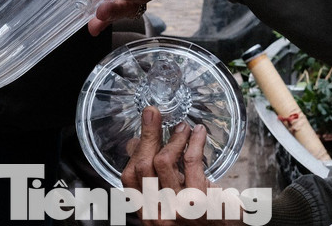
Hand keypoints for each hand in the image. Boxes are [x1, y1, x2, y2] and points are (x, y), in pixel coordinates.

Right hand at [122, 107, 232, 225]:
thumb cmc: (199, 216)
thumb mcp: (171, 200)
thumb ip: (155, 177)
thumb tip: (136, 142)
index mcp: (149, 212)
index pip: (130, 176)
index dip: (136, 146)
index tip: (145, 123)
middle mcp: (160, 214)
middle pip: (146, 165)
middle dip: (151, 134)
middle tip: (156, 115)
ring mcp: (180, 210)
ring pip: (166, 162)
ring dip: (177, 139)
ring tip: (187, 128)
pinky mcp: (201, 204)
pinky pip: (192, 163)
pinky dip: (195, 143)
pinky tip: (200, 135)